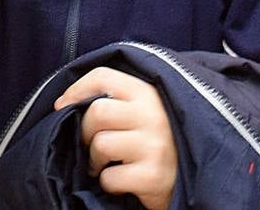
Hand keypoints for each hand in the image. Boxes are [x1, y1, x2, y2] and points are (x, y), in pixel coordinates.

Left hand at [55, 67, 177, 209]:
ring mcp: (154, 146)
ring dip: (95, 160)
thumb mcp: (149, 112)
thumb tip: (70, 102)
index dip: (76, 89)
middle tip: (91, 144)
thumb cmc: (163, 143)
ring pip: (100, 144)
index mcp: (150, 93)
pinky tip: (124, 180)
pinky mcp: (152, 175)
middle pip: (97, 112)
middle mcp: (154, 115)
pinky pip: (109, 177)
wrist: (197, 180)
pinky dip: (109, 183)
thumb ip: (122, 101)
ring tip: (107, 164)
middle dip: (85, 131)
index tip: (62, 105)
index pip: (103, 76)